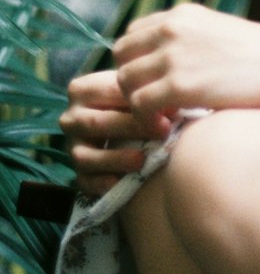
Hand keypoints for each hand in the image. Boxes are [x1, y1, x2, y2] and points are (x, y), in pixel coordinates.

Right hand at [60, 69, 171, 196]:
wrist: (128, 134)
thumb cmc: (137, 108)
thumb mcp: (142, 96)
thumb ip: (151, 94)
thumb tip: (173, 103)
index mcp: (83, 91)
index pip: (108, 93)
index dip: (139, 101)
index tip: (169, 110)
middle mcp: (71, 118)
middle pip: (95, 122)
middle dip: (131, 127)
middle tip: (163, 132)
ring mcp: (72, 147)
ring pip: (84, 155)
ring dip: (114, 159)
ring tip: (141, 160)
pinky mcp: (78, 173)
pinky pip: (84, 181)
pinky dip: (100, 183)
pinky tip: (119, 183)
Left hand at [111, 3, 259, 115]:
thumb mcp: (220, 33)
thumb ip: (193, 40)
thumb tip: (179, 60)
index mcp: (181, 15)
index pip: (134, 33)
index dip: (138, 61)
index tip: (156, 81)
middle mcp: (171, 30)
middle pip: (121, 54)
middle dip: (131, 80)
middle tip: (154, 102)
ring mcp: (173, 56)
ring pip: (124, 80)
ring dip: (137, 103)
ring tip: (162, 118)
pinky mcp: (179, 85)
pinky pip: (139, 103)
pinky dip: (147, 119)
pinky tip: (167, 128)